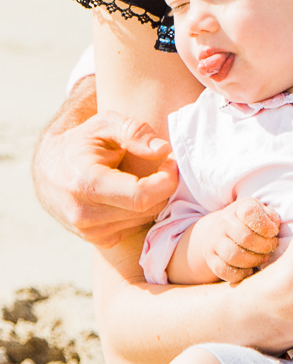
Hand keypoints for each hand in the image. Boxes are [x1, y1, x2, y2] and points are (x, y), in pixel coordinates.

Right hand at [33, 90, 178, 248]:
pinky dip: (141, 211)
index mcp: (86, 184)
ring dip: (153, 199)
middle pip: (147, 208)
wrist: (49, 170)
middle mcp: (84, 214)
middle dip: (164, 187)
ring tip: (145, 177)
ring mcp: (90, 231)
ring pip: (144, 219)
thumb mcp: (105, 124)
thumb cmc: (82, 142)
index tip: (172, 162)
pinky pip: (135, 228)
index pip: (140, 195)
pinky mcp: (98, 240)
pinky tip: (133, 194)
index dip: (166, 180)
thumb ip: (134, 131)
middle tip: (164, 166)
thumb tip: (163, 150)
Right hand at [172, 198, 281, 284]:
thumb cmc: (249, 223)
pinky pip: (222, 270)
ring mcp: (214, 240)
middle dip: (263, 247)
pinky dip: (238, 274)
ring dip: (253, 261)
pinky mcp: (210, 258)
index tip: (273, 233)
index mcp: (240, 208)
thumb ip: (270, 219)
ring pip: (233, 255)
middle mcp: (223, 222)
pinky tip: (249, 271)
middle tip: (270, 249)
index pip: (250, 213)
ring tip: (262, 259)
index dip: (265, 226)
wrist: (218, 231)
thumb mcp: (261, 213)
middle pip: (245, 238)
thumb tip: (273, 230)